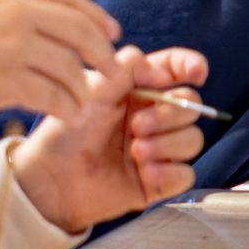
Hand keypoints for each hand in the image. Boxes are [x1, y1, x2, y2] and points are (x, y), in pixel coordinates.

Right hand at [0, 0, 120, 118]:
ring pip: (69, 67)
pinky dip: (66, 106)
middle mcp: (15, 13)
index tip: (112, 32)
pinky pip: (52, 95)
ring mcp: (12, 47)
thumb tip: (42, 23)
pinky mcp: (4, 81)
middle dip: (102, 52)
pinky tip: (67, 114)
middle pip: (78, 30)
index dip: (96, 16)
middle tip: (112, 69)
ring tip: (83, 100)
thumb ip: (5, 6)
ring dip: (83, 87)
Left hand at [13, 46, 208, 232]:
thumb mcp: (92, 90)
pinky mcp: (159, 181)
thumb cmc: (66, 132)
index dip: (192, 66)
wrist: (52, 178)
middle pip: (192, 107)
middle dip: (170, 114)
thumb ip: (127, 68)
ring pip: (194, 139)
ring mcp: (159, 150)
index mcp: (139, 90)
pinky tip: (144, 172)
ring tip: (136, 152)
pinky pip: (186, 174)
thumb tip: (164, 74)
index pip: (177, 70)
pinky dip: (169, 172)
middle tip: (136, 126)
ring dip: (168, 144)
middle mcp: (154, 117)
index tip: (196, 73)